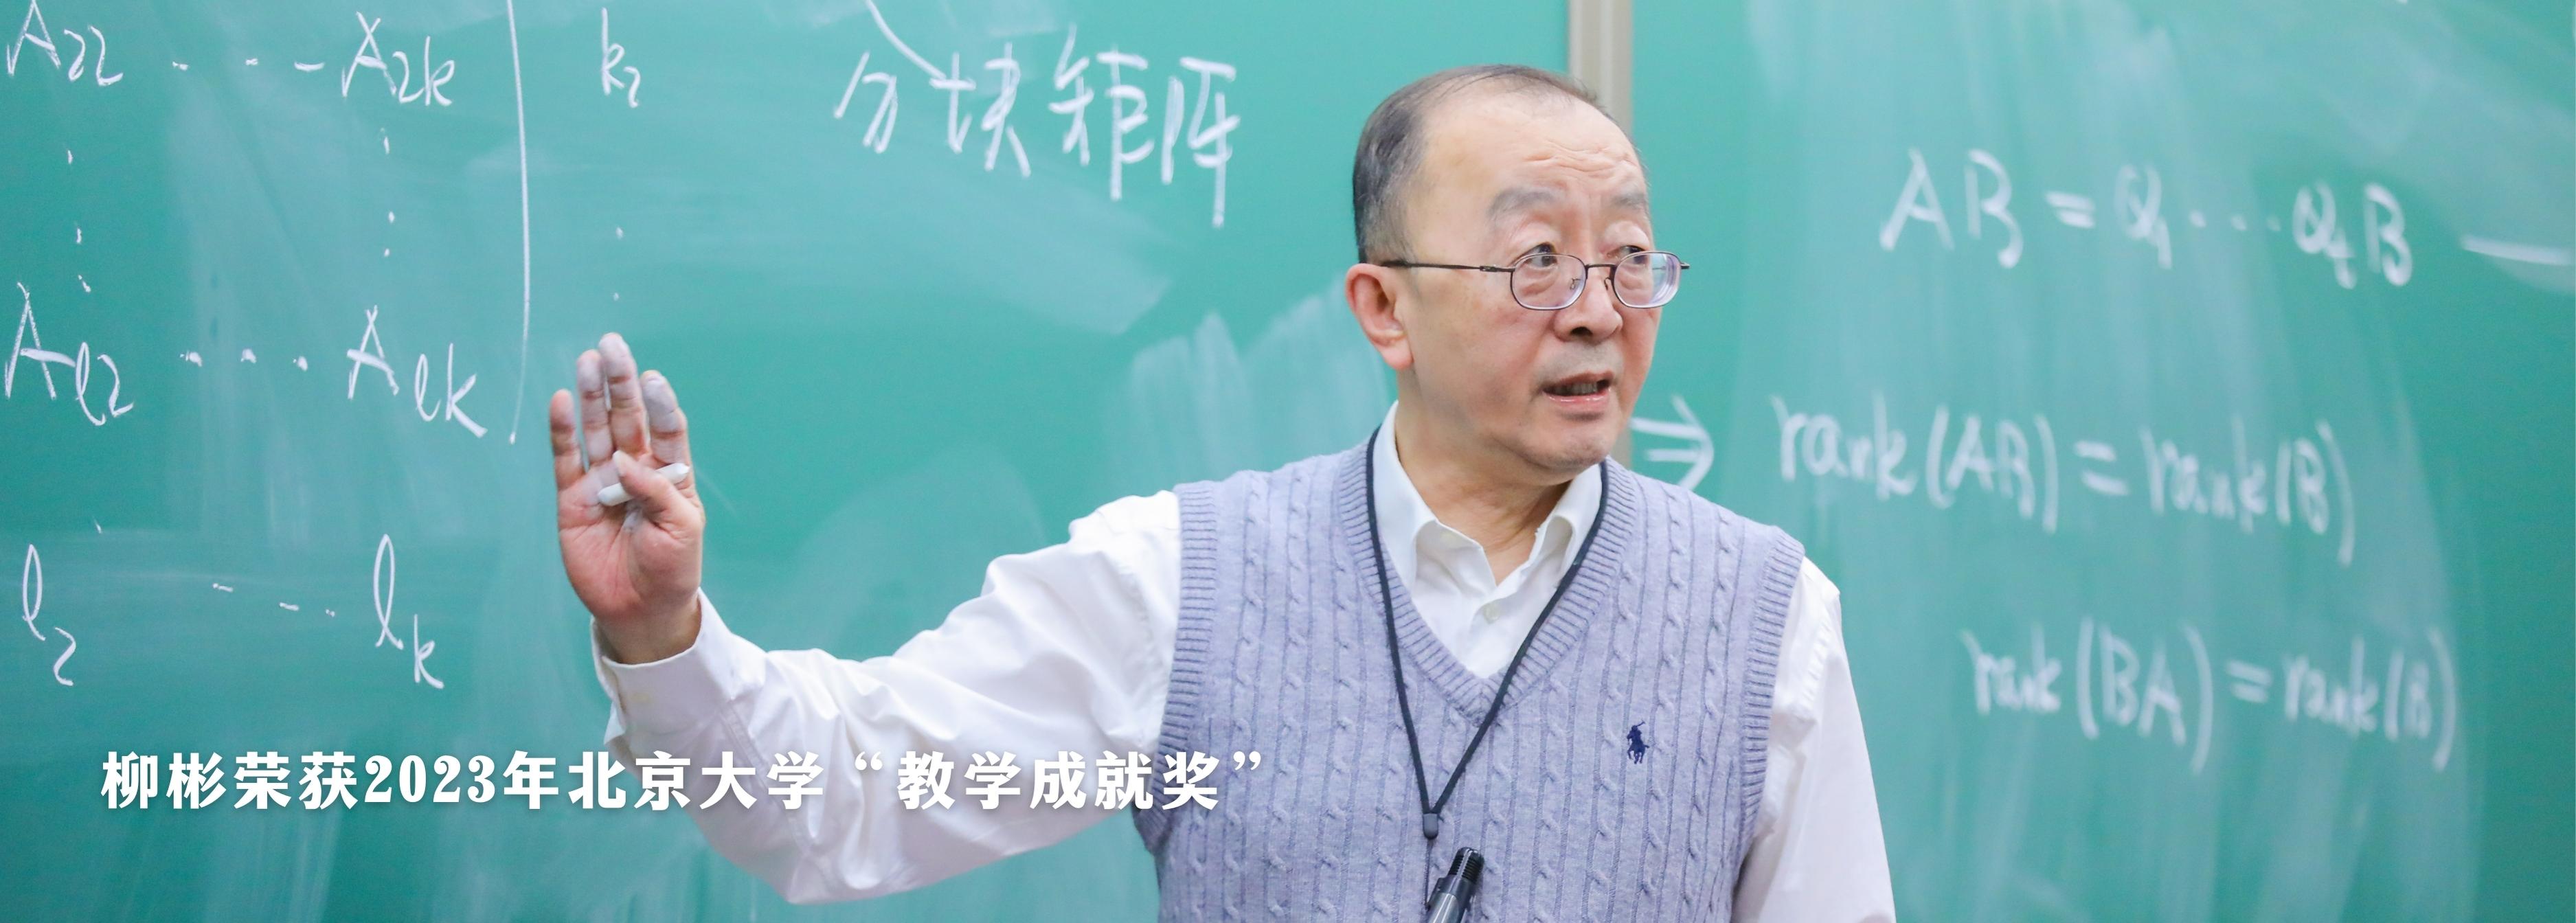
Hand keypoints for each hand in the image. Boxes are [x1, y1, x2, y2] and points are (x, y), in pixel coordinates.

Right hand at [548, 332, 704, 662]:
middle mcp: (634, 469)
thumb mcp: (681, 529)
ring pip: (595, 429)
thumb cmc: (672, 568)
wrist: (641, 609)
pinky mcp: (572, 498)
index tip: (653, 380)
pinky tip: (560, 402)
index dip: (659, 404)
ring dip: (590, 396)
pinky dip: (561, 431)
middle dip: (619, 383)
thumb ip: (657, 493)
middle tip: (612, 345)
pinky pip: (565, 459)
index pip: (665, 428)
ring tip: (588, 361)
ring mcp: (601, 481)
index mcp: (668, 472)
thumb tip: (624, 463)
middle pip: (626, 417)